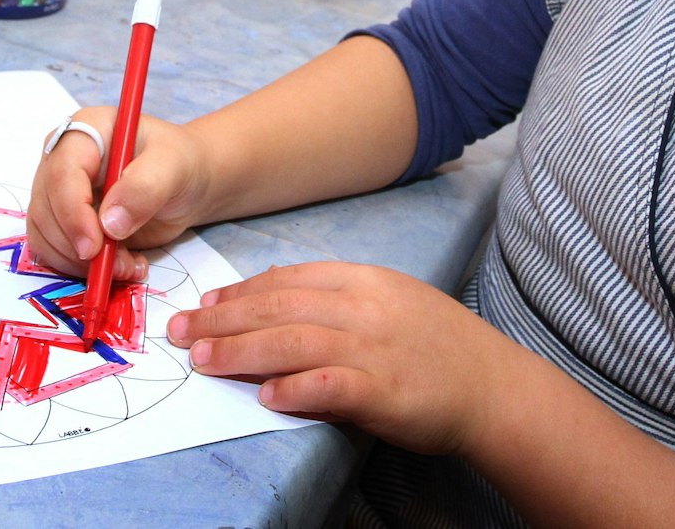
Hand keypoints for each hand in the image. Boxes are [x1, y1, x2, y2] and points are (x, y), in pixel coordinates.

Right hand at [27, 106, 211, 281]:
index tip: (92, 247)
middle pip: (45, 208)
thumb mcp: (173, 166)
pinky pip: (56, 253)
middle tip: (118, 265)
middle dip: (77, 246)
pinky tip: (121, 266)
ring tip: (127, 266)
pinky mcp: (65, 222)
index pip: (61, 172)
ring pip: (46, 236)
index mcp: (85, 131)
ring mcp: (60, 192)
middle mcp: (62, 160)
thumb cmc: (179, 163)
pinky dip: (83, 270)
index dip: (72, 212)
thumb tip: (110, 224)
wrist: (185, 182)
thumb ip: (145, 187)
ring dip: (80, 263)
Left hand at [166, 261, 526, 455]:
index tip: (205, 301)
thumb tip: (273, 291)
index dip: (240, 291)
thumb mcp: (390, 300)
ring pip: (294, 342)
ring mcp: (375, 348)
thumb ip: (335, 296)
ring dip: (241, 351)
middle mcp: (366, 308)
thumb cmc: (438, 345)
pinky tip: (265, 395)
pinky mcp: (386, 392)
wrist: (493, 386)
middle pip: (280, 307)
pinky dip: (295, 389)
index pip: (289, 279)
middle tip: (180, 330)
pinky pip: (331, 386)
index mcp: (365, 281)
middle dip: (223, 318)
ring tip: (202, 359)